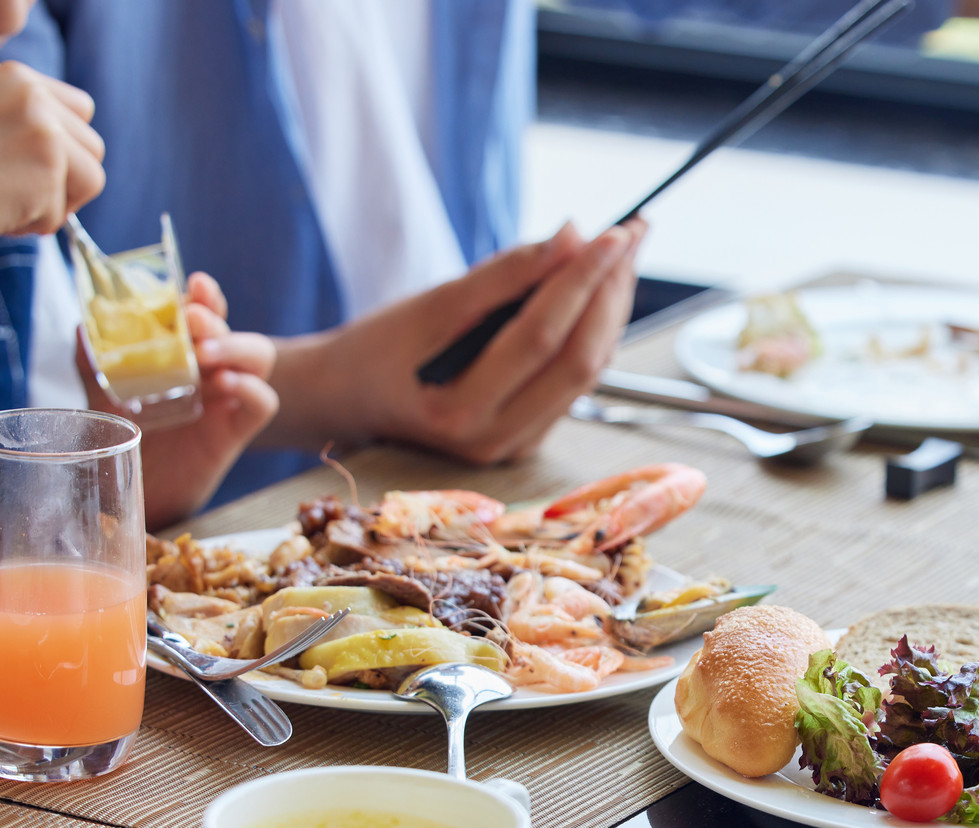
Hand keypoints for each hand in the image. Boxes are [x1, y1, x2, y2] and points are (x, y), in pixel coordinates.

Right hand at [0, 61, 104, 312]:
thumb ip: (25, 129)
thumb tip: (78, 158)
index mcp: (17, 77)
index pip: (80, 113)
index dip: (62, 151)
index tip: (20, 167)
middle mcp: (34, 94)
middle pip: (93, 148)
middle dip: (64, 181)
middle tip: (11, 191)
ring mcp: (44, 128)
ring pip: (92, 179)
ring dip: (54, 203)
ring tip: (4, 202)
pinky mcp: (48, 166)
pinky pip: (64, 212)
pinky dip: (33, 224)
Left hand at [79, 272, 278, 527]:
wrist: (127, 486)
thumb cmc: (119, 433)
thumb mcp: (98, 388)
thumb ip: (93, 355)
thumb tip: (85, 323)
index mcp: (182, 351)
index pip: (204, 311)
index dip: (206, 295)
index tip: (195, 284)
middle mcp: (208, 369)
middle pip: (230, 329)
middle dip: (213, 318)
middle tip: (192, 321)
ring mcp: (225, 398)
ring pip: (258, 358)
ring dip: (236, 347)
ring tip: (206, 355)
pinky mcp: (235, 431)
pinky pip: (264, 402)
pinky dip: (252, 388)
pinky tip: (226, 386)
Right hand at [268, 221, 643, 464]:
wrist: (349, 401)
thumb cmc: (378, 349)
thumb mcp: (429, 304)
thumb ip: (502, 275)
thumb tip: (570, 238)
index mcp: (460, 411)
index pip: (542, 338)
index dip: (583, 280)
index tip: (614, 231)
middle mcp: (495, 440)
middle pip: (579, 362)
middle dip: (610, 294)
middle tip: (629, 236)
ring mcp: (515, 445)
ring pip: (587, 375)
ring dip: (610, 311)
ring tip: (620, 255)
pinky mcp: (528, 438)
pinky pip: (575, 383)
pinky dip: (592, 333)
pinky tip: (598, 293)